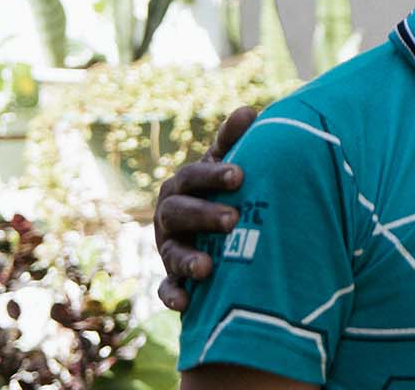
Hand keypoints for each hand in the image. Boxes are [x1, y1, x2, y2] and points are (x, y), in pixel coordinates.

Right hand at [154, 105, 256, 310]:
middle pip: (180, 213)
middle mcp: (170, 216)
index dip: (214, 176)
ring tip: (208, 268)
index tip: (240, 175)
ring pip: (172, 253)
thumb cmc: (222, 191)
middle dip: (203, 216)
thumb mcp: (225, 165)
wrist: (212, 232)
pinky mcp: (172, 278)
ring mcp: (169, 247)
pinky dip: (174, 296)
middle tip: (233, 219)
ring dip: (187, 260)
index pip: (194, 177)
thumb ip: (233, 141)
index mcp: (183, 186)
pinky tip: (186, 304)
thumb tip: (248, 110)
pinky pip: (166, 289)